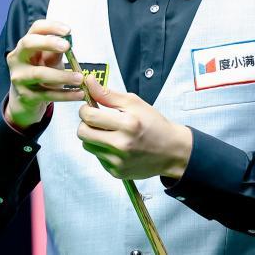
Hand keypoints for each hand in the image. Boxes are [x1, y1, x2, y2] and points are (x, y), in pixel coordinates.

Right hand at [5, 19, 85, 128]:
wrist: (25, 100)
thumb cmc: (40, 73)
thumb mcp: (48, 60)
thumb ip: (57, 51)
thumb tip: (69, 41)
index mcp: (25, 45)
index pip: (35, 29)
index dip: (51, 26)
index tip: (68, 31)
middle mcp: (17, 58)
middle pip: (28, 43)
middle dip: (48, 42)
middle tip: (67, 46)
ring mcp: (19, 78)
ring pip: (39, 73)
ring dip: (62, 76)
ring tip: (80, 78)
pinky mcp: (25, 96)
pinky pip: (47, 95)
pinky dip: (65, 95)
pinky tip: (79, 94)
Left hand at [77, 75, 192, 179]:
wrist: (171, 151)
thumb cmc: (154, 124)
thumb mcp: (135, 103)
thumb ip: (108, 94)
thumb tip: (88, 81)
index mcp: (128, 124)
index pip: (89, 116)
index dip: (85, 109)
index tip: (91, 107)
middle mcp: (122, 145)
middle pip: (82, 133)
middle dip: (86, 123)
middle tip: (97, 119)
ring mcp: (118, 162)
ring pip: (88, 145)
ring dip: (93, 137)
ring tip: (109, 132)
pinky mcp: (116, 173)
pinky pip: (98, 157)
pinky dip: (103, 149)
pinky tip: (116, 145)